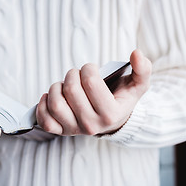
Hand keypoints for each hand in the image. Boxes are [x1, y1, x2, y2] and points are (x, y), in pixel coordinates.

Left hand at [36, 49, 151, 135]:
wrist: (112, 119)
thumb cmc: (122, 97)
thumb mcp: (138, 84)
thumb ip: (142, 69)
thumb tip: (136, 53)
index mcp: (110, 114)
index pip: (90, 81)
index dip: (89, 68)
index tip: (92, 69)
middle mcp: (91, 125)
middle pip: (71, 90)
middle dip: (72, 74)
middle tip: (77, 75)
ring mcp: (75, 130)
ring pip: (55, 103)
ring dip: (56, 87)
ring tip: (65, 85)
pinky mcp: (61, 131)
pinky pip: (44, 120)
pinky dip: (43, 105)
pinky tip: (51, 96)